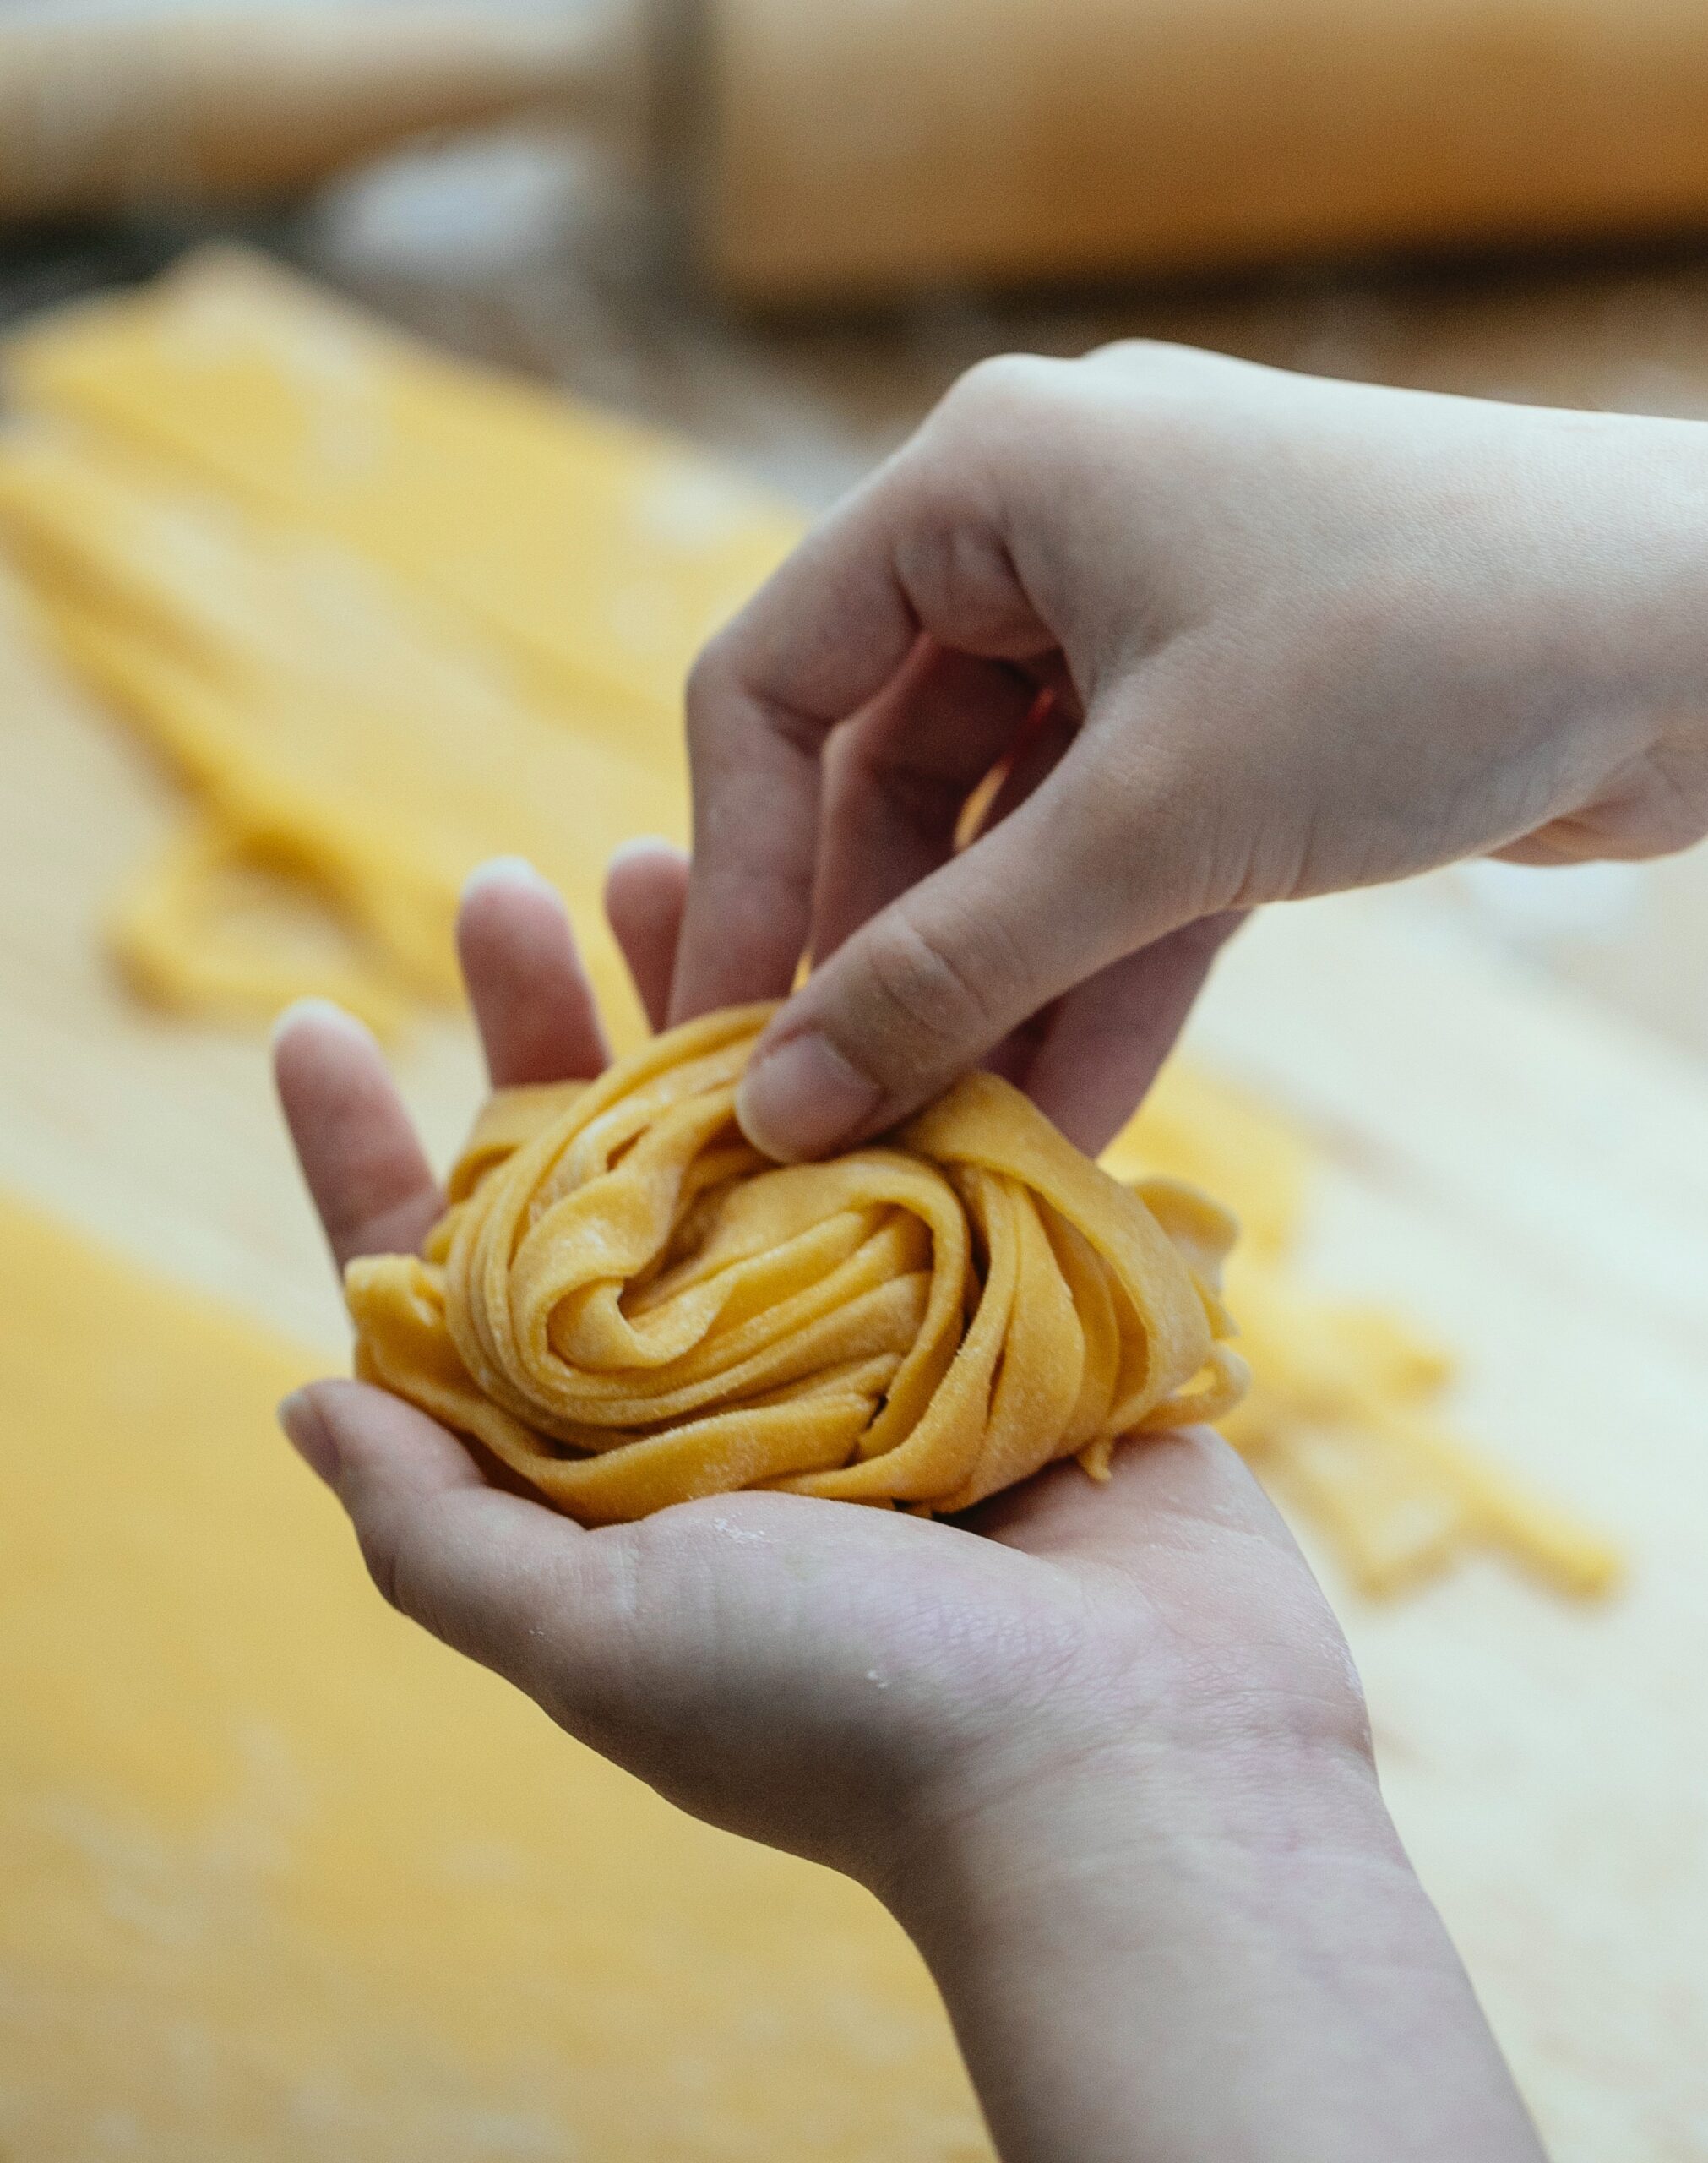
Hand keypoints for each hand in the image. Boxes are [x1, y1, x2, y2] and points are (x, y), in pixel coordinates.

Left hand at [274, 852, 1543, 2162]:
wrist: (1135, 1759)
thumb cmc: (848, 1711)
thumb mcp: (593, 1640)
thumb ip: (434, 1533)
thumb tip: (301, 1403)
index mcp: (600, 1473)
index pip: (449, 1292)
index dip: (369, 1161)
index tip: (317, 1026)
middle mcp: (717, 1395)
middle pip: (599, 1176)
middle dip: (543, 1033)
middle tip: (506, 890)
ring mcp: (861, 1336)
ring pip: (757, 1131)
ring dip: (705, 1003)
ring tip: (666, 859)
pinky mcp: (991, 1300)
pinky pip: (911, 1141)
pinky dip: (869, 1041)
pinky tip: (844, 935)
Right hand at [671, 345, 1707, 1160]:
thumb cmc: (1418, 653)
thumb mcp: (1152, 822)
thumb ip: (952, 967)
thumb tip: (782, 1106)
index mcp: (987, 484)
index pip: (772, 681)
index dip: (740, 873)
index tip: (730, 1040)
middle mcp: (1050, 540)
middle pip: (890, 776)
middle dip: (883, 959)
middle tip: (847, 1124)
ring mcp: (1151, 632)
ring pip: (1015, 839)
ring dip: (994, 994)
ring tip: (956, 1152)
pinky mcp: (1241, 726)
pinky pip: (1125, 864)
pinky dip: (1101, 979)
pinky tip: (1074, 1121)